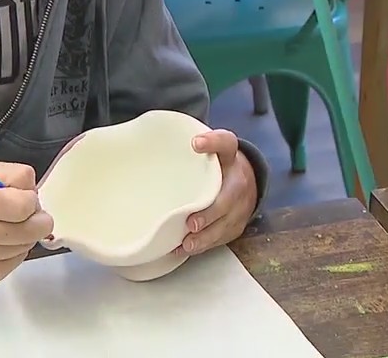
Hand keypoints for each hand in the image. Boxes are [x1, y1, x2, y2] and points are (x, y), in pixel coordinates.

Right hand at [0, 162, 53, 287]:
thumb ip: (12, 175)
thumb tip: (36, 195)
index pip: (23, 205)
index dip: (31, 200)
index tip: (24, 198)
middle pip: (29, 230)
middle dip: (37, 220)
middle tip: (28, 215)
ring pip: (25, 247)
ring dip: (25, 236)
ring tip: (8, 227)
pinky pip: (15, 263)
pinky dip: (15, 252)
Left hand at [175, 129, 257, 257]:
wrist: (245, 180)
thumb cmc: (215, 166)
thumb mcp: (208, 151)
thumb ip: (186, 147)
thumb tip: (142, 139)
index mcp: (228, 155)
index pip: (224, 143)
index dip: (212, 143)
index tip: (195, 144)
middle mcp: (238, 180)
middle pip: (228, 197)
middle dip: (210, 213)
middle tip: (191, 222)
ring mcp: (240, 206)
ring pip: (226, 223)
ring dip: (205, 236)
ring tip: (186, 243)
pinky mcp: (236, 225)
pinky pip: (222, 237)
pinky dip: (204, 245)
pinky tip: (185, 248)